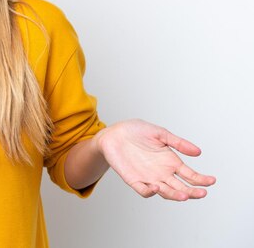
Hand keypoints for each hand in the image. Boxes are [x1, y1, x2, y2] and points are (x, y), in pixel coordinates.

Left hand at [95, 119, 215, 200]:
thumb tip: (198, 152)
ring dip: (174, 195)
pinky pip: (143, 190)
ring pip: (165, 192)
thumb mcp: (160, 133)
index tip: (212, 181)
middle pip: (181, 187)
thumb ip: (178, 143)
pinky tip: (156, 187)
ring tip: (183, 195)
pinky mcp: (133, 180)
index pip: (190, 175)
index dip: (201, 180)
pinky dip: (150, 191)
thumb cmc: (136, 131)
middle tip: (202, 193)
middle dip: (192, 192)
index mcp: (171, 162)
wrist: (113, 133)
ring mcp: (148, 178)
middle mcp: (162, 173)